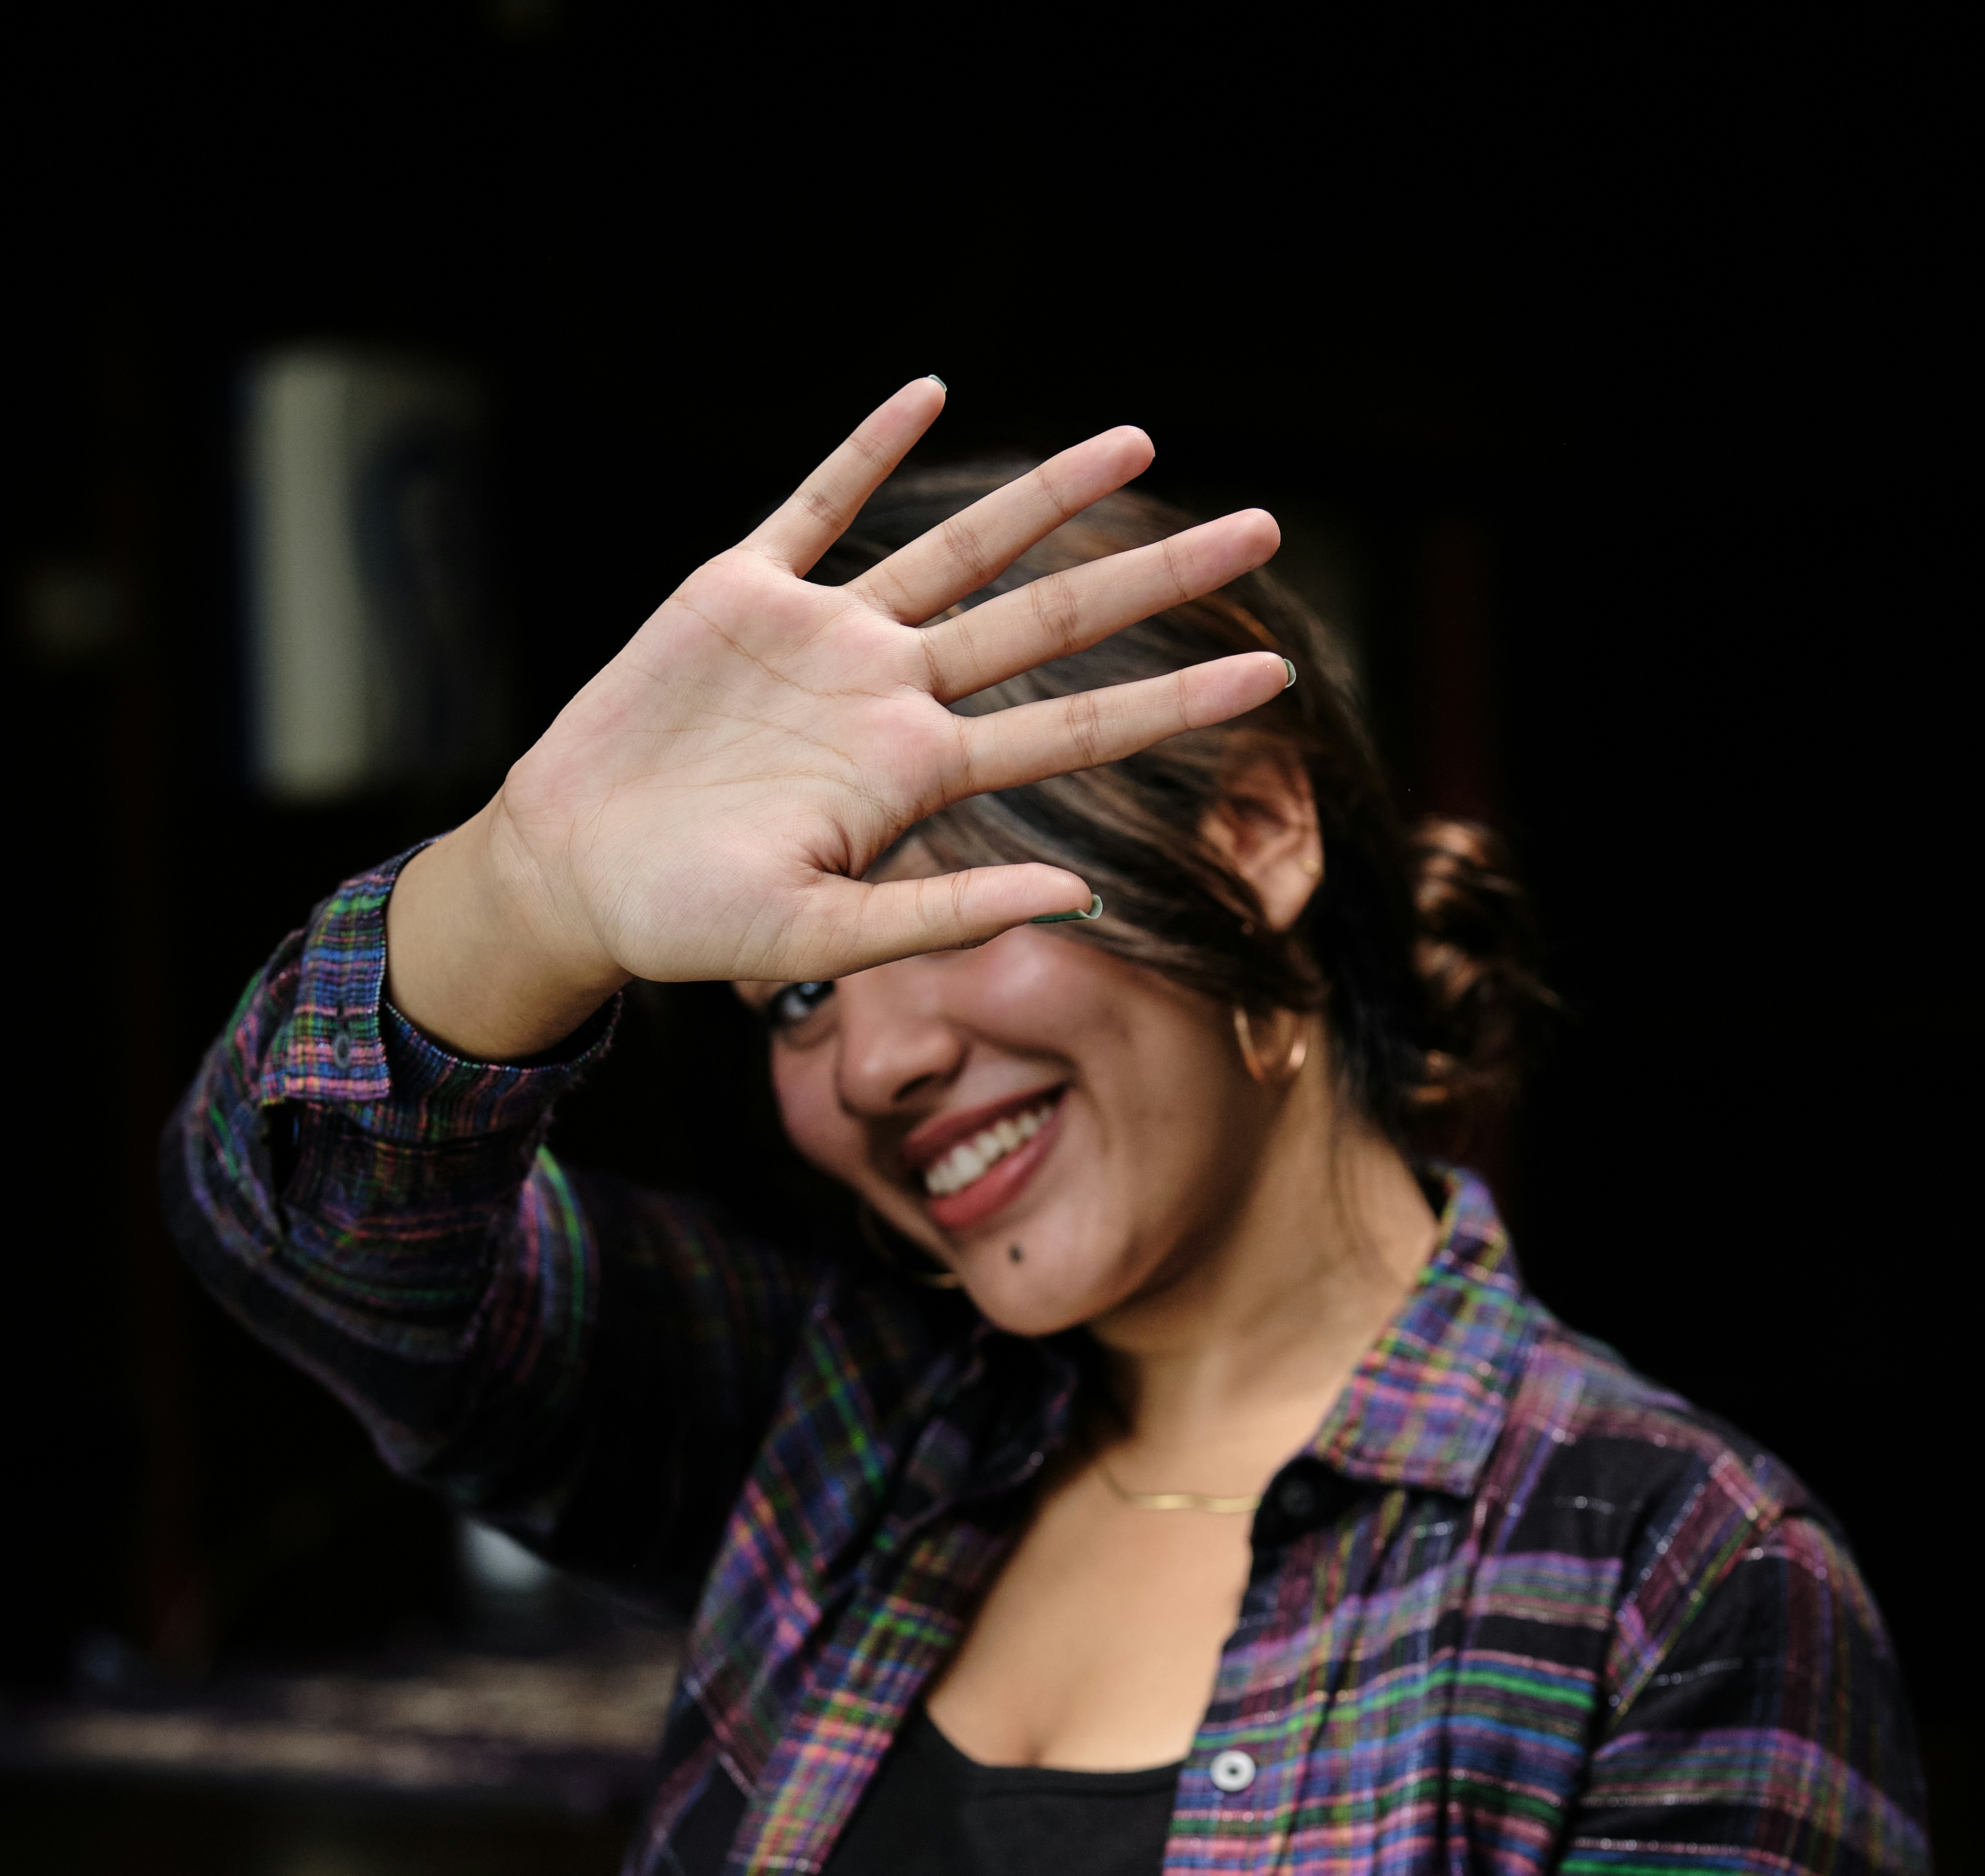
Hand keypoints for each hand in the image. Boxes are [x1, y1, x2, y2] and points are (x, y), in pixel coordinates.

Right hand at [387, 378, 1284, 1060]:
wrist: (575, 878)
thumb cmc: (689, 923)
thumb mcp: (816, 936)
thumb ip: (942, 915)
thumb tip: (1075, 897)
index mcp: (914, 775)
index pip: (1076, 727)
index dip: (1178, 697)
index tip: (1277, 672)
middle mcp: (888, 695)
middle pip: (1049, 620)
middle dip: (1157, 576)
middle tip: (1266, 530)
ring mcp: (822, 638)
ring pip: (959, 547)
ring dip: (1047, 497)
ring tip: (1139, 444)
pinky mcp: (740, 592)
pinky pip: (817, 504)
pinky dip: (869, 447)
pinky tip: (928, 395)